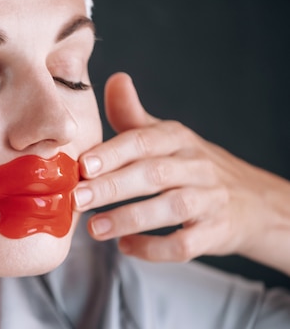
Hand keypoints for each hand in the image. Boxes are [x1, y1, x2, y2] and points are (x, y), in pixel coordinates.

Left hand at [74, 73, 289, 271]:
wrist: (250, 201)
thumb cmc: (190, 166)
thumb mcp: (165, 137)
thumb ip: (133, 116)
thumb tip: (115, 79)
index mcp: (178, 140)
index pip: (145, 141)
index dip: (114, 152)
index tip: (84, 164)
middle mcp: (196, 166)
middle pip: (154, 174)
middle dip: (113, 186)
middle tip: (78, 198)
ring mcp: (209, 200)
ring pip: (171, 209)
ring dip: (129, 219)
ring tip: (94, 228)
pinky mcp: (216, 233)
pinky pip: (185, 244)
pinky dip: (154, 249)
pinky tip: (126, 247)